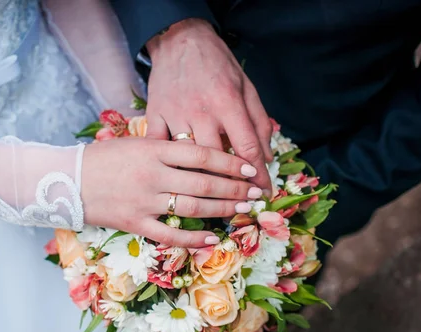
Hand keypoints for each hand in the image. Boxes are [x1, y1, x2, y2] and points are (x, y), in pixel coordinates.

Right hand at [81, 138, 263, 247]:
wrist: (66, 181)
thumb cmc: (102, 158)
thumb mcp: (134, 143)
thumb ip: (165, 148)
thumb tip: (200, 154)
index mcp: (153, 149)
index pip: (202, 155)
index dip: (230, 163)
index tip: (249, 169)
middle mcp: (153, 175)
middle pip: (204, 183)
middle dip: (235, 188)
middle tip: (255, 193)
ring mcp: (144, 201)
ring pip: (193, 207)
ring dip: (223, 210)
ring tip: (243, 210)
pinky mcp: (135, 223)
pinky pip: (169, 234)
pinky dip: (192, 239)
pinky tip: (211, 239)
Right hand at [146, 19, 272, 193]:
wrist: (180, 40)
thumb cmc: (218, 64)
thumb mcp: (246, 87)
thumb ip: (258, 121)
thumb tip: (265, 157)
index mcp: (227, 101)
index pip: (246, 146)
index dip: (257, 175)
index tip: (263, 192)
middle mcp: (200, 110)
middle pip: (215, 160)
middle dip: (230, 185)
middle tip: (241, 202)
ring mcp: (173, 113)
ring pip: (185, 158)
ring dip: (200, 182)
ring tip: (214, 200)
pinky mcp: (154, 115)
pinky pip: (160, 148)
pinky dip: (167, 165)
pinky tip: (176, 179)